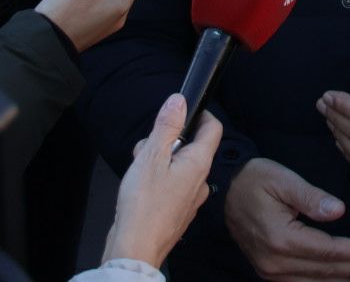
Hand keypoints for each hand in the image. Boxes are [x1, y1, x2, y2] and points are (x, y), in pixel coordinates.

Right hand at [102, 93, 220, 267]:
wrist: (136, 248)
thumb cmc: (143, 205)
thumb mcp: (152, 156)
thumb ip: (167, 127)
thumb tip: (179, 101)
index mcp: (199, 163)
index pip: (213, 128)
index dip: (200, 114)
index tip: (182, 110)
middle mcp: (200, 180)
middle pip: (191, 146)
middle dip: (168, 141)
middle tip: (147, 149)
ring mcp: (190, 197)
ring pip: (178, 165)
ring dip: (159, 161)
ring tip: (139, 171)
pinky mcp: (177, 209)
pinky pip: (172, 183)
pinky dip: (157, 179)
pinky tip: (140, 188)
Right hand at [223, 157, 349, 280]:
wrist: (226, 189)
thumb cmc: (256, 180)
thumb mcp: (283, 180)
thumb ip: (312, 197)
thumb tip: (339, 211)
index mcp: (280, 238)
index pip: (327, 251)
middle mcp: (274, 262)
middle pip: (324, 271)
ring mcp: (269, 271)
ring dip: (344, 281)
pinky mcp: (268, 272)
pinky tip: (341, 281)